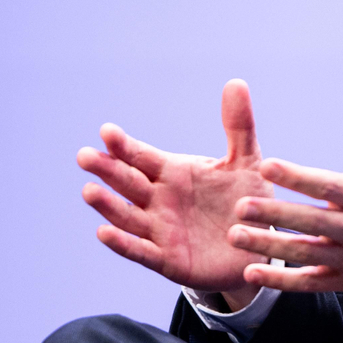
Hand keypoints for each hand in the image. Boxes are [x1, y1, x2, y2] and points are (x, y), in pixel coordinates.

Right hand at [79, 79, 272, 305]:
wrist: (257, 246)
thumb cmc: (246, 200)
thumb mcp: (246, 162)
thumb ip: (238, 126)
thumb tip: (236, 82)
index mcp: (172, 172)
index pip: (141, 156)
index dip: (124, 146)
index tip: (107, 132)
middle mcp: (159, 200)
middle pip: (127, 182)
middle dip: (106, 170)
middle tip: (84, 156)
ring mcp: (160, 230)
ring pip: (126, 216)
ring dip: (108, 205)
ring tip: (89, 191)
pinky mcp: (168, 260)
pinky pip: (141, 251)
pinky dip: (122, 244)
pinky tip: (104, 233)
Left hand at [228, 87, 342, 294]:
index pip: (324, 185)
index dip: (295, 176)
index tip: (266, 165)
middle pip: (308, 221)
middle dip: (273, 214)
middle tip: (240, 206)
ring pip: (303, 252)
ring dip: (268, 246)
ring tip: (236, 236)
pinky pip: (309, 281)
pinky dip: (281, 280)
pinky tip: (252, 273)